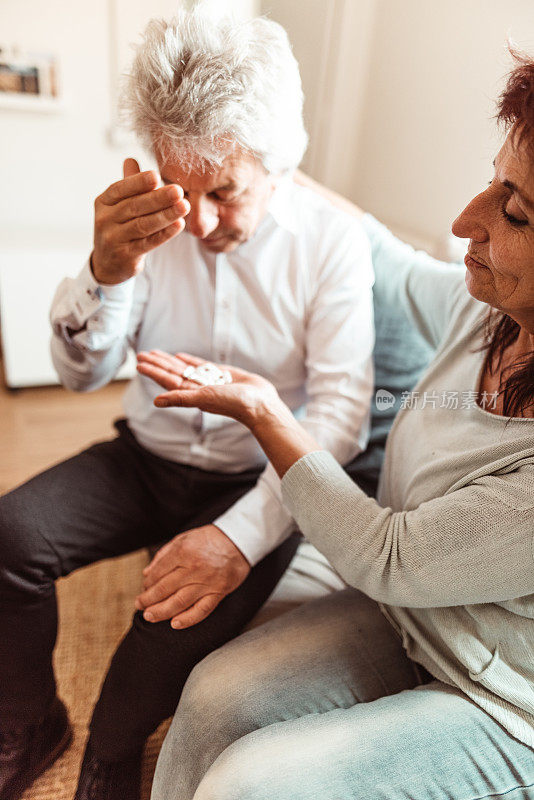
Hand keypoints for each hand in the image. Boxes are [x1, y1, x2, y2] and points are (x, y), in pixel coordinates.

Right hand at [91, 158, 189, 284]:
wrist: (108, 264)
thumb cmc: (119, 227)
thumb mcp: (119, 206)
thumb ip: (128, 186)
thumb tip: (130, 159)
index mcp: (103, 202)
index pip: (120, 188)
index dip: (138, 182)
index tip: (156, 175)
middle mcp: (105, 219)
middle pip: (134, 206)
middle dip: (158, 198)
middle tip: (178, 191)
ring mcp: (113, 239)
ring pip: (142, 225)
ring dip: (165, 215)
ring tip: (184, 206)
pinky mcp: (125, 256)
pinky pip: (148, 243)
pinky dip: (165, 234)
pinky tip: (179, 225)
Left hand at [135, 524, 249, 627]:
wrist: (239, 540)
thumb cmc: (210, 539)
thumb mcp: (184, 538)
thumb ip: (164, 555)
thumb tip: (147, 574)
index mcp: (183, 551)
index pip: (158, 572)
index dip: (148, 583)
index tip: (144, 588)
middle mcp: (194, 568)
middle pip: (165, 588)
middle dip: (148, 599)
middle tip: (139, 605)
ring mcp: (207, 582)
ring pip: (179, 602)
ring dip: (161, 612)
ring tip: (149, 616)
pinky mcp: (219, 592)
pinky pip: (201, 610)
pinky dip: (187, 619)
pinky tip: (174, 624)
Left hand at [136, 350, 281, 427]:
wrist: (260, 403)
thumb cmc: (234, 403)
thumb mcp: (205, 398)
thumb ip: (180, 398)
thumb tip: (156, 402)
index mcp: (192, 394)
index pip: (167, 380)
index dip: (153, 371)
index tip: (139, 362)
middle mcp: (198, 388)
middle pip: (173, 372)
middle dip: (157, 363)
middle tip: (141, 353)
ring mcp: (210, 381)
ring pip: (185, 368)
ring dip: (170, 361)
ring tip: (156, 353)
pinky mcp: (222, 375)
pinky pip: (202, 366)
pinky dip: (190, 360)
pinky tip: (180, 355)